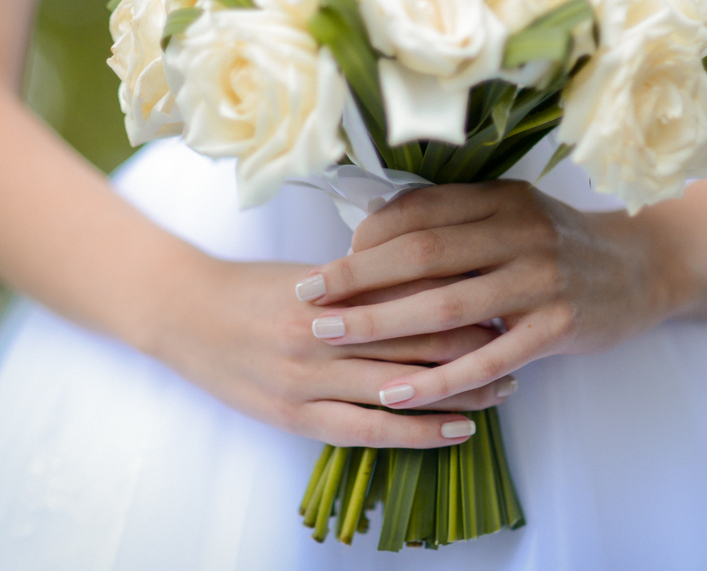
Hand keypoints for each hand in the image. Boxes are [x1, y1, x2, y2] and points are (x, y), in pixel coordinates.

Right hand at [146, 255, 517, 447]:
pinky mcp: (295, 416)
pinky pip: (369, 430)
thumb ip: (366, 280)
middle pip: (419, 341)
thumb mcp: (312, 274)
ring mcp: (309, 379)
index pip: (415, 294)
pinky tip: (458, 430)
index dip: (466, 300)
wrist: (182, 313)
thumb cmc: (251, 287)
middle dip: (477, 344)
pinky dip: (419, 432)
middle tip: (524, 341)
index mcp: (333, 290)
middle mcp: (325, 335)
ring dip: (462, 389)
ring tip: (507, 387)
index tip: (506, 297)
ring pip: (403, 388)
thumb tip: (431, 279)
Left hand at [298, 181, 681, 409]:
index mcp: (500, 198)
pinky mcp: (559, 325)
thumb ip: (455, 220)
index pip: (419, 212)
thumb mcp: (513, 214)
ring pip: (448, 305)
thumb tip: (370, 232)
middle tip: (307, 300)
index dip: (366, 238)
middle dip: (357, 278)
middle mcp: (519, 231)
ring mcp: (541, 278)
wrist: (643, 267)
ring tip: (333, 339)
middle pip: (422, 254)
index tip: (329, 263)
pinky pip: (488, 356)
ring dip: (383, 324)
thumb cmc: (561, 244)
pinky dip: (440, 378)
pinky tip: (398, 393)